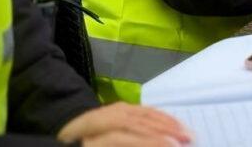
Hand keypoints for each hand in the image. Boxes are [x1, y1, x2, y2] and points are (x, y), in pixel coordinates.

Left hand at [57, 102, 191, 145]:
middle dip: (164, 132)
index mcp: (91, 133)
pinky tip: (174, 123)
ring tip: (186, 133)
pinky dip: (162, 116)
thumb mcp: (93, 145)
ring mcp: (112, 110)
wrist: (65, 132)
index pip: (123, 136)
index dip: (148, 141)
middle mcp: (103, 117)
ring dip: (168, 124)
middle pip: (137, 123)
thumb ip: (123, 142)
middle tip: (187, 141)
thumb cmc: (77, 144)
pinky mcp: (120, 107)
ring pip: (143, 114)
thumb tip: (151, 142)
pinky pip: (144, 110)